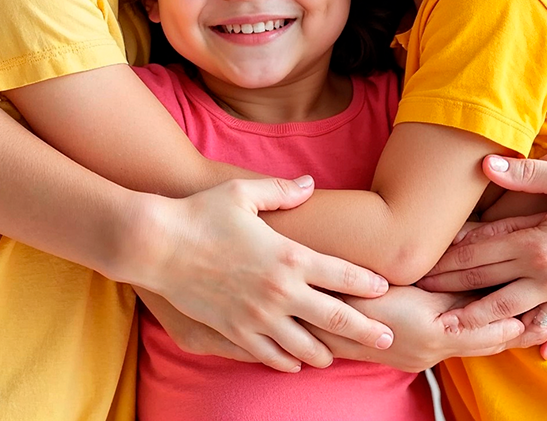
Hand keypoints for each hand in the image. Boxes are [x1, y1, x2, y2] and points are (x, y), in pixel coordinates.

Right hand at [137, 176, 391, 372]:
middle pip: (336, 318)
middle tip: (388, 337)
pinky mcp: (234, 333)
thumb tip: (309, 184)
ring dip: (326, 351)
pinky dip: (288, 361)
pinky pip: (270, 356)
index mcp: (287, 255)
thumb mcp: (243, 192)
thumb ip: (281, 191)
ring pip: (306, 347)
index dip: (367, 282)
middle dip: (367, 329)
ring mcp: (257, 317)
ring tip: (339, 354)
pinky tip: (295, 361)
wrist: (158, 245)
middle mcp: (279, 291)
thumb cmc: (201, 213)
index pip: (341, 274)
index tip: (386, 286)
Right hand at [310, 286, 546, 373]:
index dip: (521, 322)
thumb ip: (445, 280)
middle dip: (520, 332)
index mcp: (437, 332)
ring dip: (502, 336)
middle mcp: (435, 350)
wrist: (323, 322)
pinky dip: (479, 337)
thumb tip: (479, 260)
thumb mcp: (406, 283)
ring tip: (536, 326)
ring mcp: (424, 356)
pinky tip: (490, 328)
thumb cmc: (360, 293)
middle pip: (489, 343)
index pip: (491, 329)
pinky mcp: (415, 355)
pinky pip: (458, 347)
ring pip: (475, 346)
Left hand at [418, 155, 546, 357]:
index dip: (449, 256)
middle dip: (452, 289)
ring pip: (516, 311)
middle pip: (489, 284)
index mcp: (538, 242)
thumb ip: (527, 174)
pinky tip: (538, 351)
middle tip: (418, 294)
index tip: (420, 262)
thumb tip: (486, 164)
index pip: (482, 251)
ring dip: (483, 320)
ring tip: (452, 328)